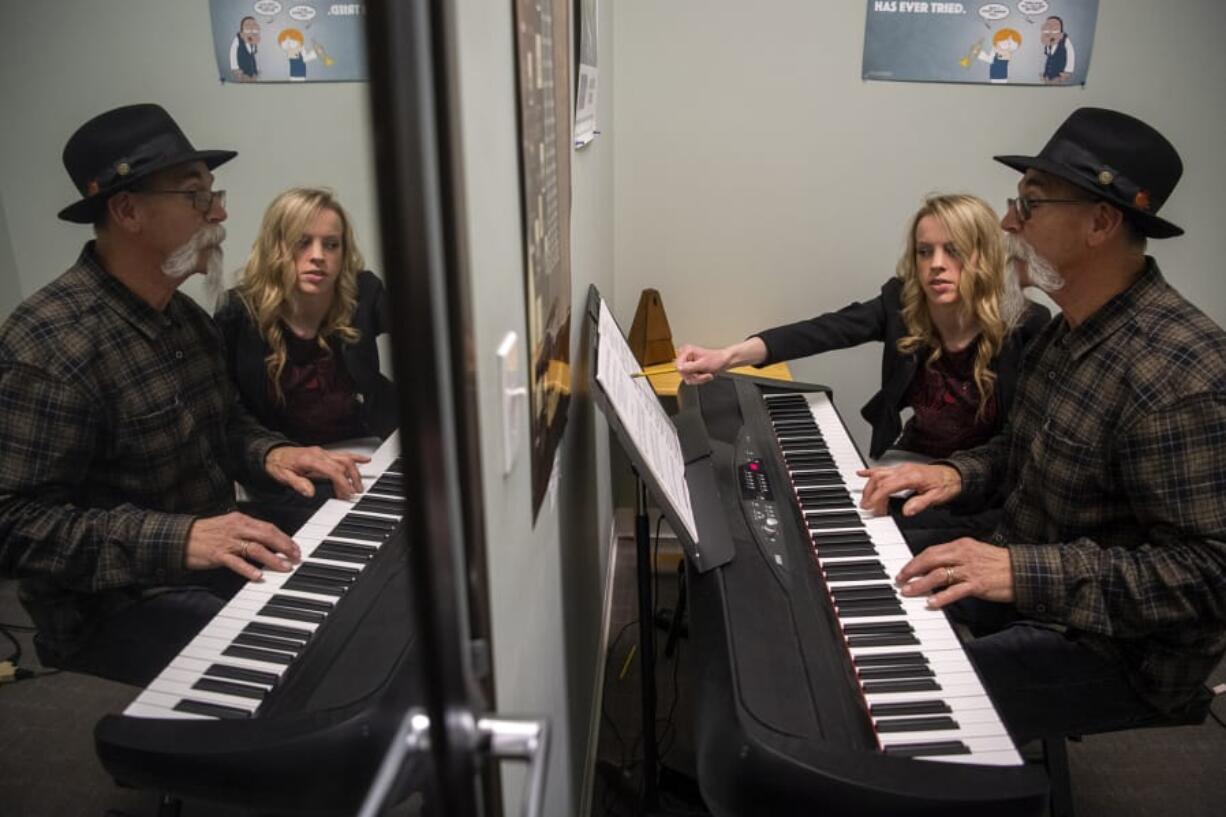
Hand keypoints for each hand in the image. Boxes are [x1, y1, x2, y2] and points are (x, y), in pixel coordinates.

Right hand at [185, 511, 300, 580]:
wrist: (179, 537)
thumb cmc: (205, 533)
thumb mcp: (228, 526)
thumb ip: (247, 531)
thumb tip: (268, 540)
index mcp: (240, 519)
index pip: (268, 527)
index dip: (284, 537)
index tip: (295, 547)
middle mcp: (236, 528)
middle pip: (266, 535)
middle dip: (284, 546)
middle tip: (296, 557)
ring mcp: (227, 542)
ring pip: (255, 549)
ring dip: (272, 559)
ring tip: (284, 567)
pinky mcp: (217, 555)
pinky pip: (236, 563)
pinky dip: (249, 570)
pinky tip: (259, 576)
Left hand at [265, 445, 369, 499]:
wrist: (272, 453)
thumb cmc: (277, 464)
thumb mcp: (283, 476)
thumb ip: (298, 484)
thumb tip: (310, 492)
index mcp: (310, 460)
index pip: (333, 471)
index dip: (343, 483)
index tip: (347, 494)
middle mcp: (319, 454)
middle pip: (343, 464)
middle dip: (352, 479)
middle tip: (355, 492)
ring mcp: (323, 452)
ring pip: (345, 459)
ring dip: (355, 472)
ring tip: (359, 485)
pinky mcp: (324, 453)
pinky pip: (342, 454)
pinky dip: (355, 457)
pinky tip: (364, 460)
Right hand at [674, 344, 731, 384]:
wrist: (724, 361)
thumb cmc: (717, 360)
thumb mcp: (703, 364)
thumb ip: (690, 367)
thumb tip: (679, 368)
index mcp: (687, 351)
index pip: (678, 366)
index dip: (687, 372)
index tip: (696, 372)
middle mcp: (685, 356)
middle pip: (683, 374)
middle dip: (695, 377)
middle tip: (705, 374)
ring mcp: (688, 363)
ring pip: (687, 378)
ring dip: (698, 379)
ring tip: (706, 374)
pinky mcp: (691, 369)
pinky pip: (690, 379)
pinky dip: (699, 379)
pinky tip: (704, 375)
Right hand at [857, 463, 961, 515]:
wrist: (954, 474)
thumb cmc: (946, 485)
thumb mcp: (936, 497)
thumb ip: (920, 504)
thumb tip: (906, 511)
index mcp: (911, 477)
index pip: (887, 486)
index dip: (877, 497)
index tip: (871, 507)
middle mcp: (904, 470)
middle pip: (879, 479)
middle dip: (870, 493)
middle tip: (867, 507)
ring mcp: (902, 468)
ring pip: (878, 474)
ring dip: (869, 486)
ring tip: (865, 499)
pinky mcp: (902, 469)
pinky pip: (883, 469)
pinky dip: (870, 472)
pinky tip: (862, 474)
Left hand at [894, 537, 1014, 608]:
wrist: (1023, 571)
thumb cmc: (1000, 564)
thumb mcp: (975, 553)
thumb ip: (955, 557)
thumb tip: (935, 566)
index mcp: (961, 545)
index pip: (931, 550)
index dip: (915, 561)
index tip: (905, 570)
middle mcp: (963, 554)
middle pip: (930, 559)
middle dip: (912, 570)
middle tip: (900, 580)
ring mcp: (970, 569)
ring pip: (938, 575)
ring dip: (920, 584)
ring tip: (909, 591)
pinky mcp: (978, 584)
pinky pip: (955, 591)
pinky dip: (941, 597)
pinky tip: (931, 603)